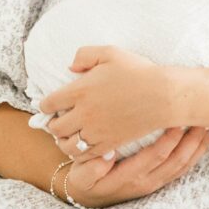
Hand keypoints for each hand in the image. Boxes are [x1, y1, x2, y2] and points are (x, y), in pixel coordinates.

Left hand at [39, 46, 179, 162]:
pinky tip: (85, 144)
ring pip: (66, 145)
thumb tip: (71, 68)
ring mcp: (96, 131)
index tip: (51, 105)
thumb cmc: (138, 72)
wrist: (163, 96)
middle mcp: (83, 113)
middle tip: (59, 120)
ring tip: (69, 135)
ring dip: (64, 141)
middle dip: (53, 124)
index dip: (45, 105)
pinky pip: (85, 155)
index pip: (48, 104)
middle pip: (54, 128)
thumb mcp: (110, 53)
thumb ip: (85, 55)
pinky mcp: (109, 144)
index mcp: (79, 90)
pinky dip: (80, 152)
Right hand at [60, 127, 208, 206]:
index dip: (169, 139)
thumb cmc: (85, 180)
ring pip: (183, 166)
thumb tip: (106, 153)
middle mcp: (146, 182)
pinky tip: (205, 141)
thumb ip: (92, 167)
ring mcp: (155, 183)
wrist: (88, 199)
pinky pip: (182, 169)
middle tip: (202, 118)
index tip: (178, 120)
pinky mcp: (159, 182)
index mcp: (129, 177)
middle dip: (191, 140)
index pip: (155, 156)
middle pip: (176, 160)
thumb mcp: (80, 175)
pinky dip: (196, 155)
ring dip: (198, 147)